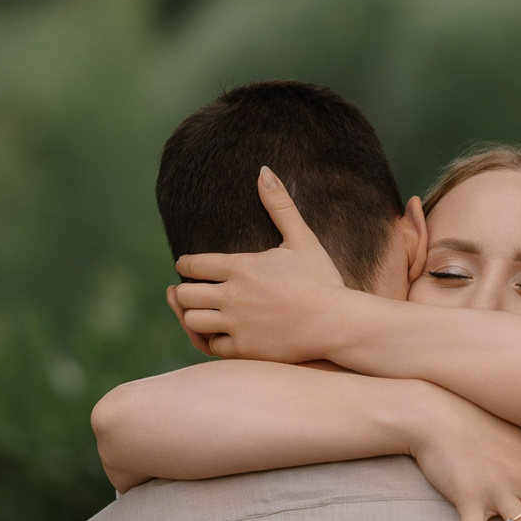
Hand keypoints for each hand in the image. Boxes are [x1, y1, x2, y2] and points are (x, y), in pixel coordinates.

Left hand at [170, 167, 357, 361]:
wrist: (337, 323)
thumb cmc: (322, 279)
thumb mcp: (302, 239)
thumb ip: (279, 206)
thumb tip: (263, 171)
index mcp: (241, 266)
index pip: (193, 265)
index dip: (185, 266)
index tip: (185, 267)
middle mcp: (232, 294)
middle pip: (185, 294)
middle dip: (183, 293)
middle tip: (187, 293)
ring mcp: (236, 323)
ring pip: (192, 321)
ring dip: (193, 317)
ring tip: (199, 314)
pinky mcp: (244, 349)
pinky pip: (213, 347)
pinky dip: (213, 341)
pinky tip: (220, 335)